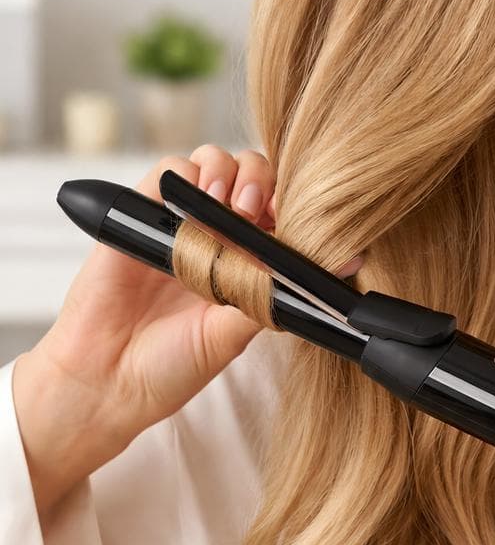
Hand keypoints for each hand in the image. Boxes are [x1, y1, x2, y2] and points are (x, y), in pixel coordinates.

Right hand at [13, 145, 362, 520]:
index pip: (281, 214)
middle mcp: (216, 238)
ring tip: (230, 205)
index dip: (296, 208)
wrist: (111, 381)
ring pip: (214, 163)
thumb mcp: (235, 334)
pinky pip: (168, 171)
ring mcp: (179, 225)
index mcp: (245, 264)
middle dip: (264, 183)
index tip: (306, 221)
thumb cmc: (173, 365)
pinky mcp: (140, 215)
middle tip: (259, 211)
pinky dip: (186, 173)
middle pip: (253, 178)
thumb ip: (271, 295)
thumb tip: (333, 267)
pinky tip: (195, 202)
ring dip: (229, 172)